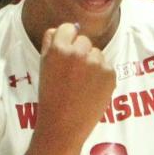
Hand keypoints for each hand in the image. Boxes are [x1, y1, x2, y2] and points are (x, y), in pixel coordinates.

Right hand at [34, 22, 116, 152]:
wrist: (63, 126)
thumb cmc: (50, 97)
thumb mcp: (43, 67)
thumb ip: (50, 44)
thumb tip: (58, 29)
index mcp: (59, 48)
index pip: (68, 28)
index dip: (67, 40)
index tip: (65, 53)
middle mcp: (79, 52)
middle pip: (84, 40)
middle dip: (80, 52)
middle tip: (73, 74)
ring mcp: (97, 63)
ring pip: (97, 53)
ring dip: (92, 64)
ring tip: (82, 84)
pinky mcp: (110, 74)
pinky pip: (106, 67)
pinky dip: (101, 76)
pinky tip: (91, 90)